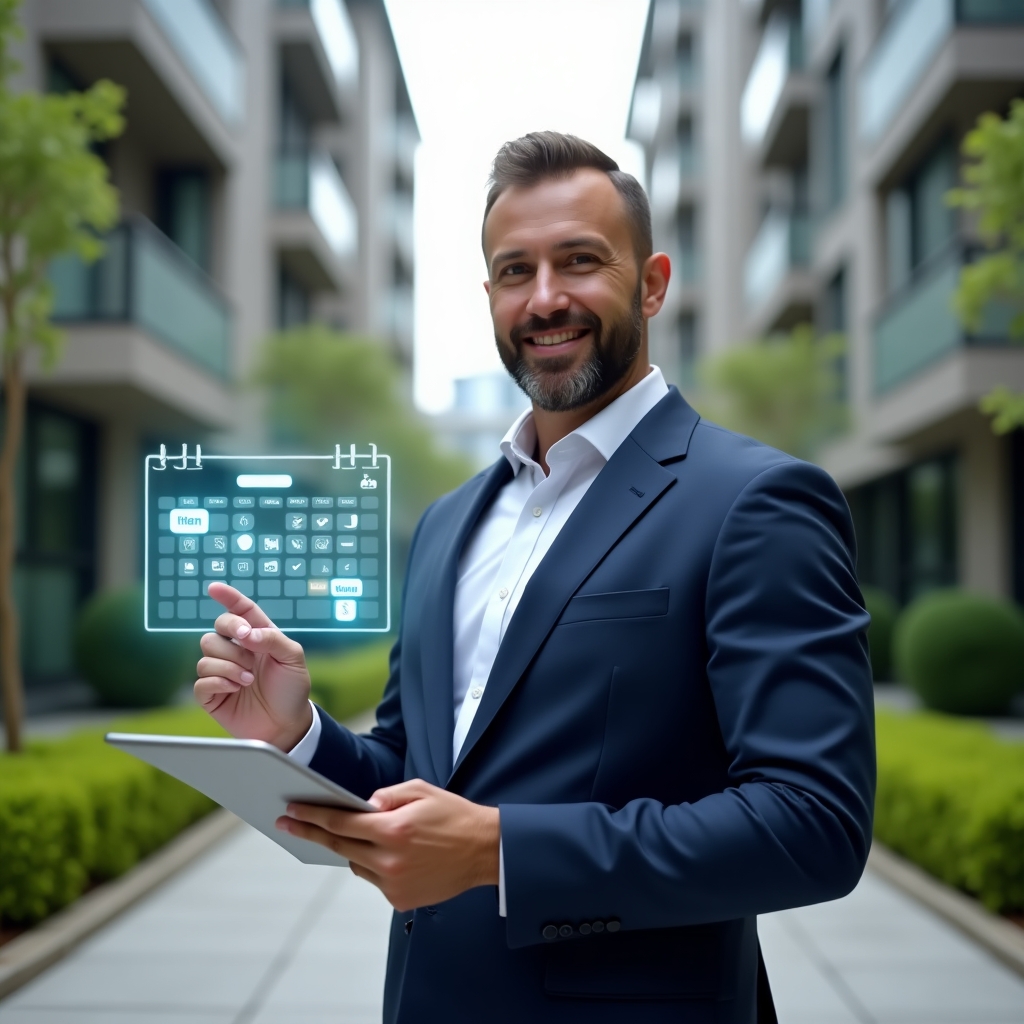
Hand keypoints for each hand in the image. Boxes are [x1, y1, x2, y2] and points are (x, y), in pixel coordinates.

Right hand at [194, 582, 312, 750]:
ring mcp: (222, 670)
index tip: (214, 588)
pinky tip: (236, 688)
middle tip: (250, 650)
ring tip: (249, 679)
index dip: (228, 597)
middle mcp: (237, 650)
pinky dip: (219, 681)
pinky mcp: (211, 693)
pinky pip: (201, 679)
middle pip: (216, 628)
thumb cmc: (291, 689)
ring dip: (230, 664)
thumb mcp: (293, 658)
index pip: (240, 610)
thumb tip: (246, 633)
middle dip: (231, 634)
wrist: (287, 724)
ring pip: (206, 652)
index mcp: (257, 636)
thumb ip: (272, 638)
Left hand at [276, 780, 499, 910]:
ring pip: (355, 864)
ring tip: (357, 834)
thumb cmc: (454, 815)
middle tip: (287, 823)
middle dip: (311, 832)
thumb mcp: (422, 791)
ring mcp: (394, 883)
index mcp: (394, 829)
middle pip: (339, 845)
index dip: (313, 815)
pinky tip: (389, 854)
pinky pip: (374, 879)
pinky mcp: (400, 900)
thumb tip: (363, 804)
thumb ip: (388, 795)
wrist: (484, 851)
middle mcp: (390, 860)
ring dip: (351, 848)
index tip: (291, 810)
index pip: (342, 822)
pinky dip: (374, 865)